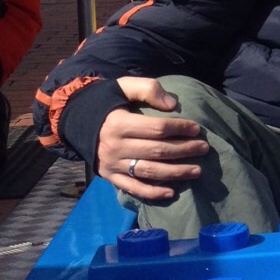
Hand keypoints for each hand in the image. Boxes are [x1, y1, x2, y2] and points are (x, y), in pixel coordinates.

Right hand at [95, 77, 207, 200]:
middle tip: (204, 148)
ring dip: (175, 173)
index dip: (180, 128)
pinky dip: (152, 192)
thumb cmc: (107, 102)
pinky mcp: (110, 176)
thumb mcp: (123, 86)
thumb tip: (172, 104)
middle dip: (184, 150)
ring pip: (149, 171)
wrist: (75, 119)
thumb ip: (147, 89)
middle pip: (157, 151)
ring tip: (197, 171)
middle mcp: (115, 146)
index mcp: (119, 124)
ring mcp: (112, 164)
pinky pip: (133, 188)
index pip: (157, 129)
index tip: (197, 128)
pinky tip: (171, 192)